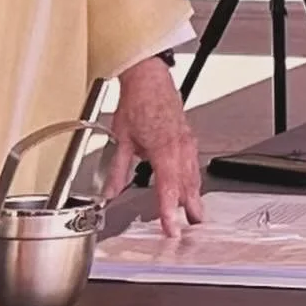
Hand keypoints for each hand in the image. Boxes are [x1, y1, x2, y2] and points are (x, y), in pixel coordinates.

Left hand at [103, 57, 202, 235]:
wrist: (149, 76)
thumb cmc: (138, 99)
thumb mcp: (121, 137)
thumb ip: (117, 169)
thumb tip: (110, 191)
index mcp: (163, 149)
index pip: (168, 188)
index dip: (169, 212)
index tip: (170, 228)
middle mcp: (179, 147)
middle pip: (186, 186)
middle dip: (189, 209)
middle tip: (190, 228)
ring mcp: (186, 141)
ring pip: (193, 175)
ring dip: (194, 196)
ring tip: (195, 214)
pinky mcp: (188, 136)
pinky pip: (194, 163)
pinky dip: (194, 178)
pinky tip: (192, 185)